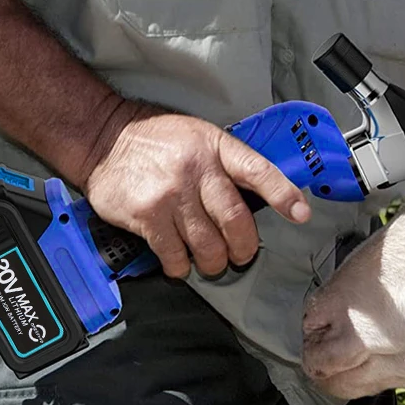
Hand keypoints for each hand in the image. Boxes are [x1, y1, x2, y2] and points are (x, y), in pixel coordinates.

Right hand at [80, 101, 311, 278]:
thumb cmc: (156, 141)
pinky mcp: (147, 215)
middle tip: (241, 255)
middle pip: (236, 220)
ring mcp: (171, 194)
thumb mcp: (199, 137)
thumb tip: (261, 199)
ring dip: (213, 262)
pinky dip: (181, 266)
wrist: (102, 138)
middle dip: (244, 247)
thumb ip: (227, 165)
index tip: (301, 214)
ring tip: (210, 262)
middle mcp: (196, 169)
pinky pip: (174, 255)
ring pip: (208, 245)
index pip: (258, 172)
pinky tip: (180, 261)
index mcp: (216, 148)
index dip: (283, 194)